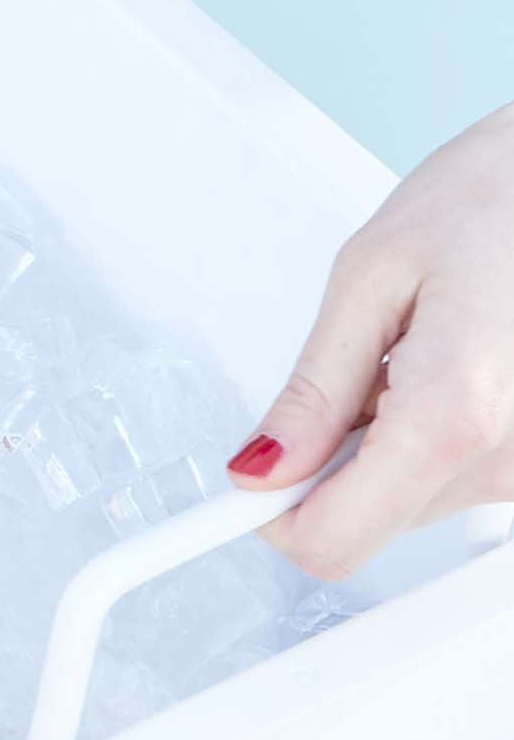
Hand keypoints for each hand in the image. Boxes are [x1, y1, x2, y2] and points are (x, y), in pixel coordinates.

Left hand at [227, 102, 513, 578]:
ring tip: (426, 348)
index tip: (251, 478)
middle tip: (365, 364)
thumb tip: (260, 468)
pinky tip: (460, 365)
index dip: (275, 512)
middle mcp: (509, 459)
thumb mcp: (371, 276)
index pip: (331, 540)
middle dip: (338, 458)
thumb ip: (313, 389)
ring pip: (412, 500)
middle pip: (369, 521)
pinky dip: (437, 434)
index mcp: (453, 415)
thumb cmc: (493, 199)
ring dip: (392, 440)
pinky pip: (458, 477)